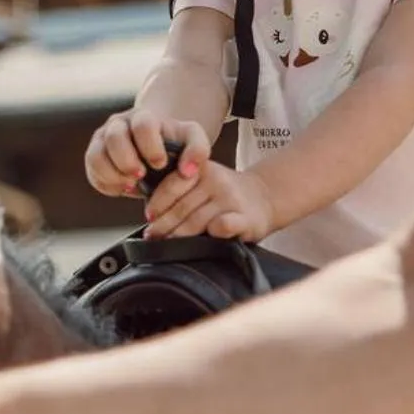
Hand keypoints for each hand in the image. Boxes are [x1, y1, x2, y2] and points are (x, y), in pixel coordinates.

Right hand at [84, 109, 211, 197]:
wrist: (157, 148)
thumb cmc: (175, 144)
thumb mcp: (193, 141)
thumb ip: (198, 150)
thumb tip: (188, 171)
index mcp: (143, 117)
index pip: (142, 125)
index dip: (150, 146)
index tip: (160, 164)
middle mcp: (118, 124)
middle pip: (114, 137)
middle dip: (127, 161)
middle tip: (140, 176)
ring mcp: (102, 139)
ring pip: (95, 154)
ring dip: (113, 174)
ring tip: (131, 185)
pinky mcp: (94, 157)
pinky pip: (91, 171)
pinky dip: (106, 183)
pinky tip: (124, 188)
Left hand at [143, 161, 276, 241]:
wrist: (264, 197)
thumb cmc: (223, 194)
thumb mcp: (203, 180)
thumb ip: (180, 189)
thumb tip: (150, 213)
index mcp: (202, 169)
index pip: (173, 185)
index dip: (158, 203)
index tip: (149, 217)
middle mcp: (217, 181)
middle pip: (182, 207)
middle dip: (163, 225)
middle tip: (152, 236)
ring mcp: (231, 200)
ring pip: (197, 221)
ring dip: (179, 235)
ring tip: (167, 244)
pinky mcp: (245, 218)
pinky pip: (224, 226)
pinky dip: (212, 234)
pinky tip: (203, 241)